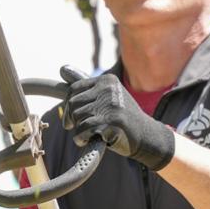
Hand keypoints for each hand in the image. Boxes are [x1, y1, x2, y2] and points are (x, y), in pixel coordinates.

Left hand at [60, 65, 174, 170]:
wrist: (147, 135)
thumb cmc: (123, 118)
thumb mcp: (109, 97)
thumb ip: (89, 88)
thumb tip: (62, 68)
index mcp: (107, 80)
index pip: (74, 88)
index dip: (69, 106)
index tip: (70, 119)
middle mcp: (109, 88)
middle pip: (73, 102)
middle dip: (72, 118)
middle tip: (77, 128)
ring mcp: (111, 103)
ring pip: (77, 116)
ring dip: (78, 129)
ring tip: (87, 134)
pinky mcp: (113, 119)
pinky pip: (84, 127)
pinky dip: (80, 137)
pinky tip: (86, 140)